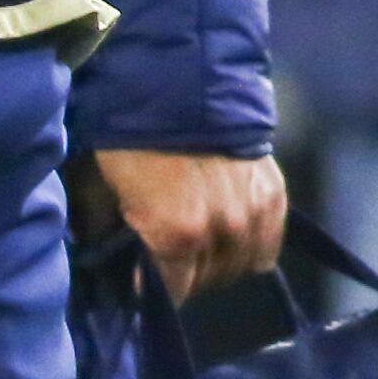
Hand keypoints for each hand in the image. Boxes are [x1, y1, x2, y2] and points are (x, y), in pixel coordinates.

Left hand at [85, 148, 287, 299]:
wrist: (177, 85)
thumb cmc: (128, 140)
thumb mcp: (102, 194)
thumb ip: (113, 240)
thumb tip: (118, 273)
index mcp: (178, 236)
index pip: (174, 293)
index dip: (157, 291)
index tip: (146, 283)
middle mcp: (223, 231)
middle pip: (209, 281)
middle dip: (187, 276)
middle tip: (171, 260)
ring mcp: (254, 213)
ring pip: (242, 266)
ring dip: (220, 262)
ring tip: (201, 248)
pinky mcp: (275, 195)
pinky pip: (269, 244)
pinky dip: (251, 246)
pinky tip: (232, 239)